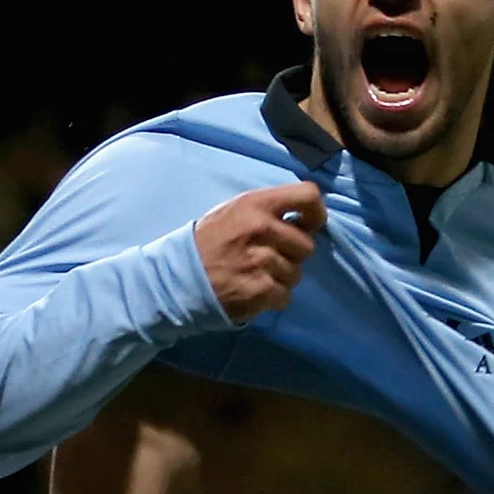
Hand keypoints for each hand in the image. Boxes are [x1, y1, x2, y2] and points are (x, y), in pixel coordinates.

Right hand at [195, 181, 324, 322]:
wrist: (177, 277)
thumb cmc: (208, 242)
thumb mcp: (234, 212)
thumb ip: (267, 210)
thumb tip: (302, 219)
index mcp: (256, 204)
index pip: (307, 195)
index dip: (316, 213)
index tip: (309, 225)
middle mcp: (261, 229)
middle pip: (307, 245)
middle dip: (293, 255)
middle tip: (271, 259)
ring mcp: (261, 261)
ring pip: (296, 274)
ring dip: (281, 279)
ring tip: (256, 276)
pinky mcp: (259, 290)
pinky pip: (285, 296)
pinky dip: (272, 299)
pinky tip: (253, 292)